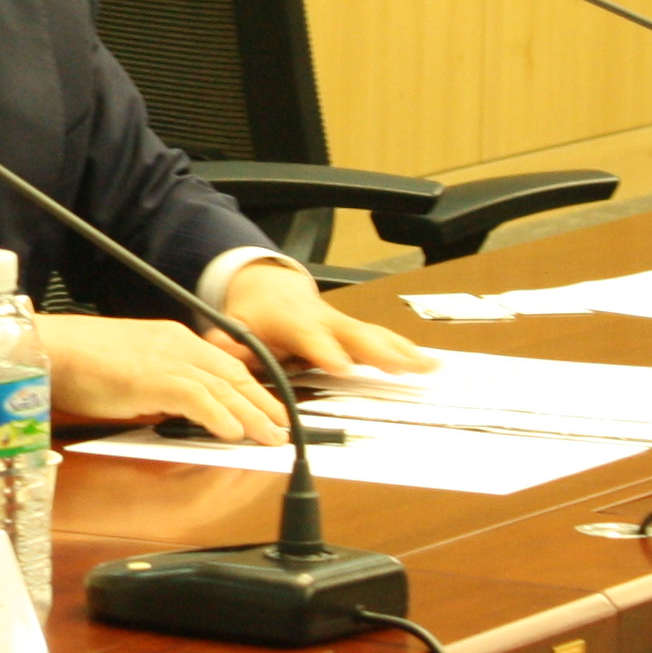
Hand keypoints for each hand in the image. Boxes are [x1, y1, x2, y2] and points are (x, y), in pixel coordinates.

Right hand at [40, 314, 297, 442]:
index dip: (252, 389)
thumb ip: (158, 384)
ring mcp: (166, 358)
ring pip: (223, 388)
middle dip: (263, 403)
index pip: (225, 364)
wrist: (49, 349)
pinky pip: (197, 398)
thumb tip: (174, 410)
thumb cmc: (77, 361)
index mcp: (172, 338)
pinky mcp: (153, 377)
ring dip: (252, 415)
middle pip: (233, 375)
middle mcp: (176, 343)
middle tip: (282, 427)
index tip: (268, 408)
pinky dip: (219, 417)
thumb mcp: (130, 370)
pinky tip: (233, 434)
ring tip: (270, 437)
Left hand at [215, 261, 436, 377]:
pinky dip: (407, 350)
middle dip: (378, 350)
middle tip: (402, 368)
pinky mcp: (355, 329)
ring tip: (429, 366)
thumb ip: (228, 339)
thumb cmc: (253, 311)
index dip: (326, 351)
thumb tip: (219, 346)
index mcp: (293, 322)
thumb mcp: (232, 322)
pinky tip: (432, 363)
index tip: (342, 366)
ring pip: (375, 336)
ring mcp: (343, 323)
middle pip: (354, 335)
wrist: (268, 284)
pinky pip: (383, 339)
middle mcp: (324, 320)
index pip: (311, 337)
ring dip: (403, 351)